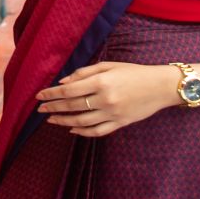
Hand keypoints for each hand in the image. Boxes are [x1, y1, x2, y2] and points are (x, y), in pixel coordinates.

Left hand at [35, 62, 181, 137]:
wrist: (160, 86)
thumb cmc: (133, 72)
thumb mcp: (108, 66)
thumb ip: (84, 73)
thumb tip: (63, 82)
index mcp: (101, 82)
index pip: (69, 91)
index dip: (51, 94)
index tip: (39, 96)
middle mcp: (105, 99)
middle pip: (72, 106)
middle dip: (53, 108)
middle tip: (40, 109)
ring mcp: (113, 114)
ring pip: (82, 122)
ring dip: (63, 121)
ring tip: (51, 120)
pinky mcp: (120, 123)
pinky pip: (97, 131)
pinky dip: (82, 132)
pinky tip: (71, 129)